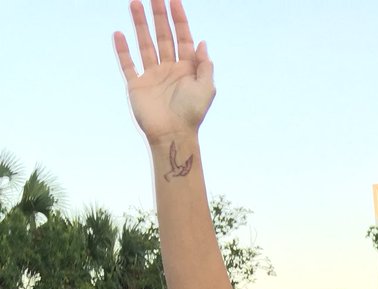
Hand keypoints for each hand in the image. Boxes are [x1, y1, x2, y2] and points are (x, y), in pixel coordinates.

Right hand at [114, 0, 214, 145]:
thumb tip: (202, 42)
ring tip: (134, 3)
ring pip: (145, 44)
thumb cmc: (192, 114)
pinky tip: (119, 34)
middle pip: (163, 36)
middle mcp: (169, 69)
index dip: (179, 18)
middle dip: (158, 15)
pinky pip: (128, 65)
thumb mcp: (207, 89)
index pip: (182, 37)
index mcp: (186, 69)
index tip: (173, 0)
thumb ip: (205, 65)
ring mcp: (152, 76)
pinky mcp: (137, 86)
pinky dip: (123, 50)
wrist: (173, 135)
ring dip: (140, 24)